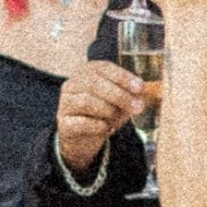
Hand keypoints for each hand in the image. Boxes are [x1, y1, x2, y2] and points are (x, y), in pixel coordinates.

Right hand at [53, 58, 148, 173]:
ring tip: (116, 120)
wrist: (82, 139)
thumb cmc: (103, 115)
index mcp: (87, 73)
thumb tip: (144, 95)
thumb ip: (130, 96)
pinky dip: (98, 126)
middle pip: (94, 83)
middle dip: (119, 95)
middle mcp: (72, 84)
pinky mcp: (63, 122)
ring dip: (108, 111)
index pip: (103, 68)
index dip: (122, 76)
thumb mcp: (119, 103)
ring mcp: (65, 103)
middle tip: (137, 107)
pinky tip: (106, 129)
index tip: (140, 87)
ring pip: (86, 101)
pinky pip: (81, 122)